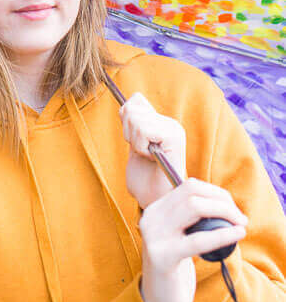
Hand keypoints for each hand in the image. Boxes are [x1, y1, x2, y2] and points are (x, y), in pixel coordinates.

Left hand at [120, 92, 186, 209]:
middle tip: (142, 152)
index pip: (135, 101)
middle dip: (128, 133)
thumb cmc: (144, 180)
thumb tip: (132, 100)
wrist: (154, 202)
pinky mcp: (174, 137)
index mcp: (161, 123)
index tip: (135, 142)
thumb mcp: (133, 145)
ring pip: (136, 120)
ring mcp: (174, 129)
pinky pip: (143, 131)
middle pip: (132, 109)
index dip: (126, 122)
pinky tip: (151, 158)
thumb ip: (132, 123)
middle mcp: (170, 123)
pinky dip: (140, 146)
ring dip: (135, 142)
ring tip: (147, 156)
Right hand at [139, 177, 247, 301]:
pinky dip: (222, 234)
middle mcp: (151, 217)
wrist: (158, 299)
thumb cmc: (176, 265)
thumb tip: (223, 203)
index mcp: (155, 209)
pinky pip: (198, 240)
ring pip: (194, 208)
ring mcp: (154, 236)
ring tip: (241, 225)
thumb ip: (190, 218)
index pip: (188, 186)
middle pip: (192, 193)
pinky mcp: (163, 257)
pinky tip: (237, 235)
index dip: (215, 192)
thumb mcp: (178, 236)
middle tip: (241, 217)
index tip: (232, 205)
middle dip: (222, 201)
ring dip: (224, 212)